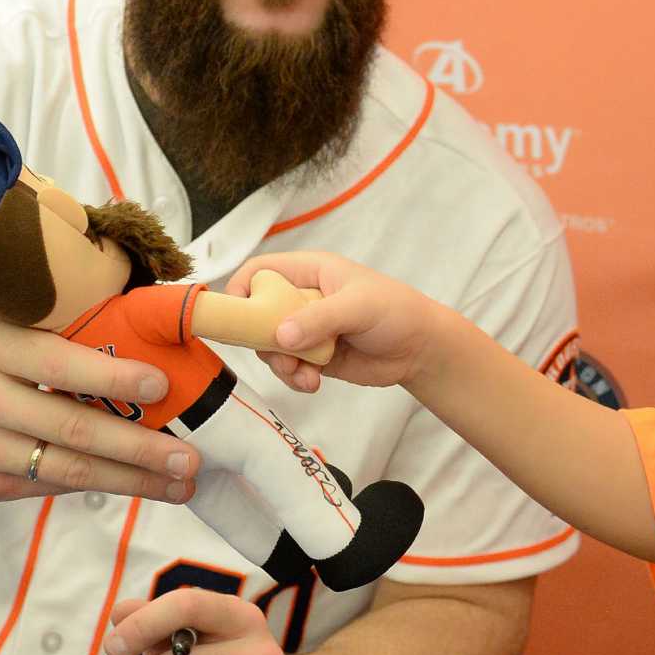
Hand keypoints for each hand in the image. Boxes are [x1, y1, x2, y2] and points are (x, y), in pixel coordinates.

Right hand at [0, 314, 197, 503]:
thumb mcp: (0, 321)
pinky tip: (134, 484)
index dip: (113, 377)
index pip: (59, 363)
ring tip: (177, 484)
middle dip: (138, 449)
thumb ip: (59, 324)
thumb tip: (147, 324)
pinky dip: (96, 487)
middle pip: (71, 428)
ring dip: (129, 481)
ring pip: (65, 471)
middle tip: (188, 459)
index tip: (161, 387)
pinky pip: (48, 488)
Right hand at [227, 252, 455, 393]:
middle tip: (279, 355)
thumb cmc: (396, 311)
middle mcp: (301, 299)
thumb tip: (281, 335)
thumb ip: (319, 318)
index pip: (260, 271)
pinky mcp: (312, 356)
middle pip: (256, 314)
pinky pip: (288, 368)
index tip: (234, 317)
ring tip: (304, 374)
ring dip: (281, 364)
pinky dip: (294, 378)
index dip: (241, 289)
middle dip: (261, 339)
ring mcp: (306, 329)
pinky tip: (312, 383)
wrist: (420, 349)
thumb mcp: (358, 307)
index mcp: (310, 272)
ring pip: (269, 346)